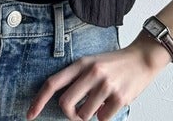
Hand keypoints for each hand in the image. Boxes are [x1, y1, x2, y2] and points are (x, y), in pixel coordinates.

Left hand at [25, 33, 171, 120]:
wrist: (143, 57)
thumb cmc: (115, 64)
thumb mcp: (93, 63)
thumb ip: (77, 78)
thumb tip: (62, 103)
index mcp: (82, 63)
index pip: (53, 83)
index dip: (38, 100)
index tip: (29, 114)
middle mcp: (92, 72)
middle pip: (65, 104)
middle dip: (70, 114)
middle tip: (79, 113)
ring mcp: (105, 84)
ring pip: (83, 115)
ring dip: (90, 115)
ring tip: (101, 102)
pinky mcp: (119, 97)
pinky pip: (102, 119)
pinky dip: (105, 116)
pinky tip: (112, 103)